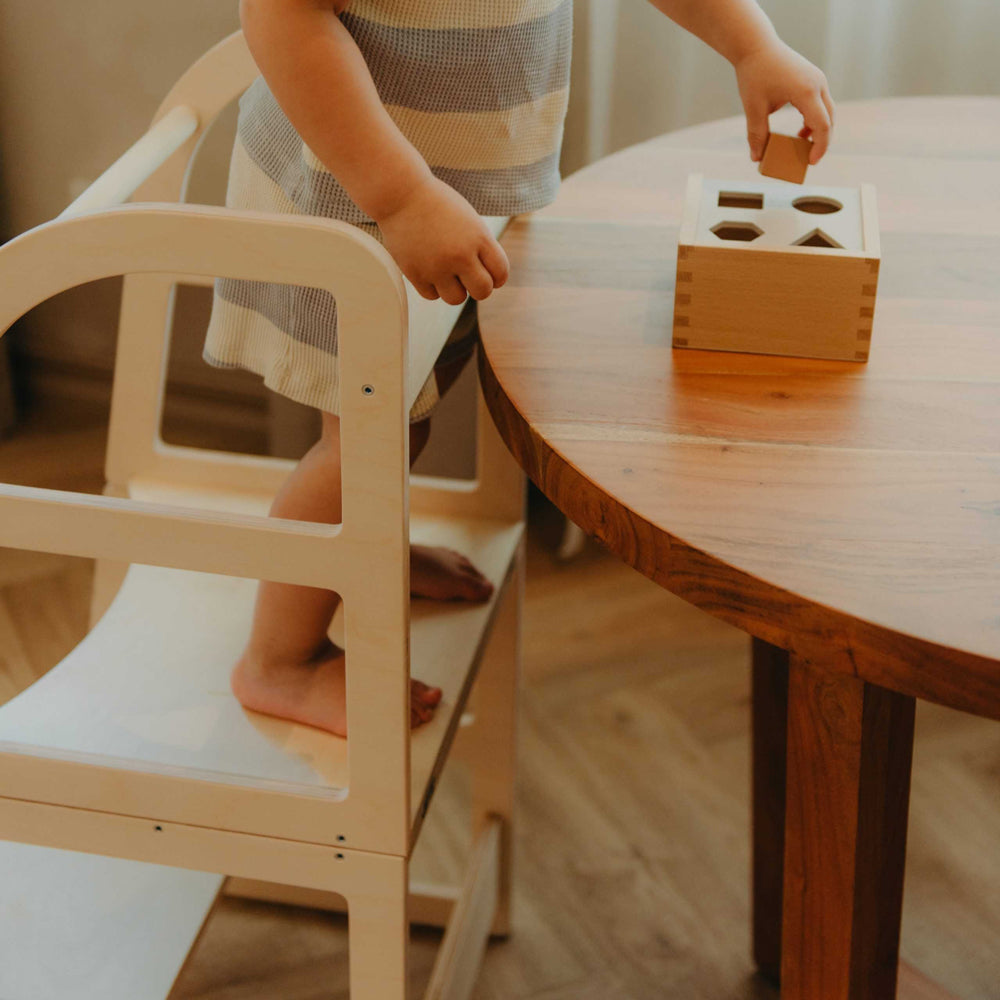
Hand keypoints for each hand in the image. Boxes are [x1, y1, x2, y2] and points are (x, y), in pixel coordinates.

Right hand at [374, 176, 509, 303]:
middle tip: (468, 276)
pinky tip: (428, 268)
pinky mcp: (415, 273)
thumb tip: (489, 280)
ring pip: (456, 299)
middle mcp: (460, 255)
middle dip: (478, 287)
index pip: (500, 273)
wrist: (401, 193)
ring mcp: (436, 266)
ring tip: (445, 271)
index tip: (488, 273)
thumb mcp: (469, 220)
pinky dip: (432, 286)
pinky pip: (432, 295)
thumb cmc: (438, 204)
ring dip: (454, 289)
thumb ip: (481, 248)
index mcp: (479, 237)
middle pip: (482, 291)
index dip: (496, 277)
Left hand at [735, 39, 833, 164]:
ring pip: (827, 111)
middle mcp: (818, 84)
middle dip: (822, 141)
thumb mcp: (754, 108)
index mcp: (807, 92)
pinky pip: (820, 103)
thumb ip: (757, 134)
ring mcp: (818, 79)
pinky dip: (814, 119)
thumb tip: (756, 158)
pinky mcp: (813, 78)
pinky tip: (801, 131)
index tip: (811, 163)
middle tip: (808, 159)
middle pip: (830, 119)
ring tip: (802, 145)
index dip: (820, 147)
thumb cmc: (755, 74)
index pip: (822, 125)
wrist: (757, 46)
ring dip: (818, 130)